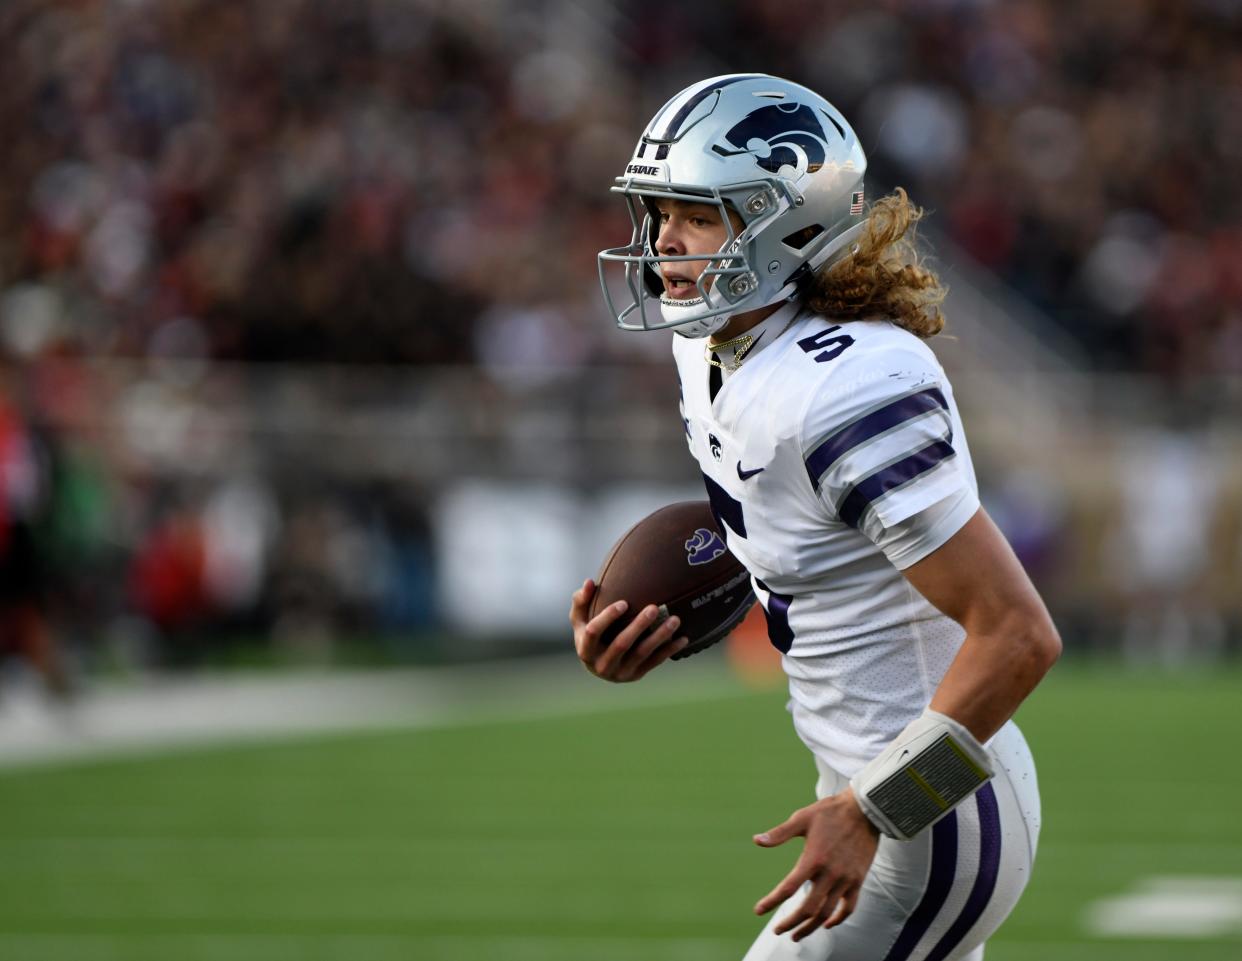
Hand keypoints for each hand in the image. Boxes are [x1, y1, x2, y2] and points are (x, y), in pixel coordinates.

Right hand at [569, 579, 687, 681]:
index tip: (624, 602)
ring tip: (675, 620)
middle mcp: (601, 664)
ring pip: (642, 654)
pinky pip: (654, 662)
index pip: (594, 632)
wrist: (598, 665)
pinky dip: (669, 650)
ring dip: (660, 637)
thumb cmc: (588, 634)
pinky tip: (683, 638)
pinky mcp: (635, 675)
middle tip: (654, 607)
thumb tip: (590, 582)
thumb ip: (581, 600)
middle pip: (621, 644)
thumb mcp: (579, 620)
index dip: (608, 617)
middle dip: (639, 625)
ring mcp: (620, 673)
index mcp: (585, 649)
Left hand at [752, 788, 879, 940]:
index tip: (759, 911)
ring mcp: (845, 879)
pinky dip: (837, 919)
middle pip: (807, 908)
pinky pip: (848, 908)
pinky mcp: (858, 880)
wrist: (865, 810)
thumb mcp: (802, 818)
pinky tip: (826, 923)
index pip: (788, 888)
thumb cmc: (830, 812)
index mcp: (813, 858)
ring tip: (798, 934)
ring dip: (811, 927)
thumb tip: (756, 841)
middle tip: (778, 930)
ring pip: (826, 913)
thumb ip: (779, 833)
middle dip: (790, 923)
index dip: (771, 902)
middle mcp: (830, 873)